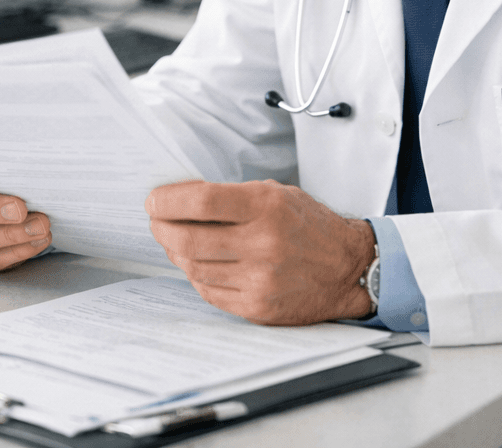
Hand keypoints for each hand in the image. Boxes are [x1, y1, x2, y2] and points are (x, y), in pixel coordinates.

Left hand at [145, 179, 374, 324]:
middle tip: (156, 220)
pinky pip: (208, 291)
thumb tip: (181, 199)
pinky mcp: (257, 307)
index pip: (202, 201)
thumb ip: (233, 196)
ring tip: (176, 239)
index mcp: (267, 207)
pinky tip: (198, 262)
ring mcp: (259, 279)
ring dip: (176, 251)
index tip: (154, 200)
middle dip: (161, 227)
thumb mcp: (276, 194)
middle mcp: (262, 243)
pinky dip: (196, 274)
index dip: (169, 200)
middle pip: (188, 238)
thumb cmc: (309, 225)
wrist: (347, 267)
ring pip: (193, 267)